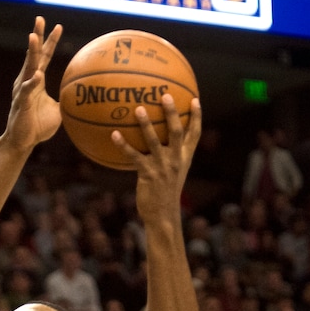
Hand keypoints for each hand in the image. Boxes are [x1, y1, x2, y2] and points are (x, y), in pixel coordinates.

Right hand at [4, 16, 62, 152]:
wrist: (23, 142)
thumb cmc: (38, 127)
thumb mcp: (58, 111)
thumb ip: (67, 100)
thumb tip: (85, 97)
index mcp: (36, 80)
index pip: (44, 57)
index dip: (50, 41)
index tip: (59, 26)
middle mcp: (27, 81)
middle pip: (33, 55)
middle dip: (37, 36)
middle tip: (40, 18)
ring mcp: (23, 91)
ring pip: (28, 67)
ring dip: (31, 52)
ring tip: (33, 37)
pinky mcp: (20, 103)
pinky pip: (26, 90)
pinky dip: (31, 83)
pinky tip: (37, 75)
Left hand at [112, 94, 200, 222]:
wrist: (162, 216)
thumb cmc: (165, 194)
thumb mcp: (172, 174)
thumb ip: (169, 158)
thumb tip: (157, 142)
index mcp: (184, 158)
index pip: (194, 134)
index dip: (196, 117)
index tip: (194, 99)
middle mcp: (175, 160)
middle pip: (176, 131)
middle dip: (172, 112)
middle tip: (165, 94)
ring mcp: (162, 167)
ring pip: (154, 141)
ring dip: (146, 124)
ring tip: (138, 109)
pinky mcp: (147, 175)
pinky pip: (133, 156)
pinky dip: (123, 145)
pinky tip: (114, 135)